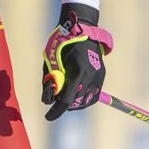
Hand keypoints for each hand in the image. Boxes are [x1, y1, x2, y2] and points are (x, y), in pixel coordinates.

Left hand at [41, 3, 112, 120]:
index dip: (57, 110)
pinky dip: (82, 99)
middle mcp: (91, 75)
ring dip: (73, 104)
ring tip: (63, 97)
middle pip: (77, 101)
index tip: (47, 117)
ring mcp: (99, 76)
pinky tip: (74, 96)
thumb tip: (46, 101)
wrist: (81, 31)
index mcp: (78, 70)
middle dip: (63, 105)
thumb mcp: (50, 61)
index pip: (68, 98)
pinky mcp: (102, 76)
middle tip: (54, 100)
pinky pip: (93, 96)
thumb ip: (48, 81)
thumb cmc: (61, 44)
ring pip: (86, 101)